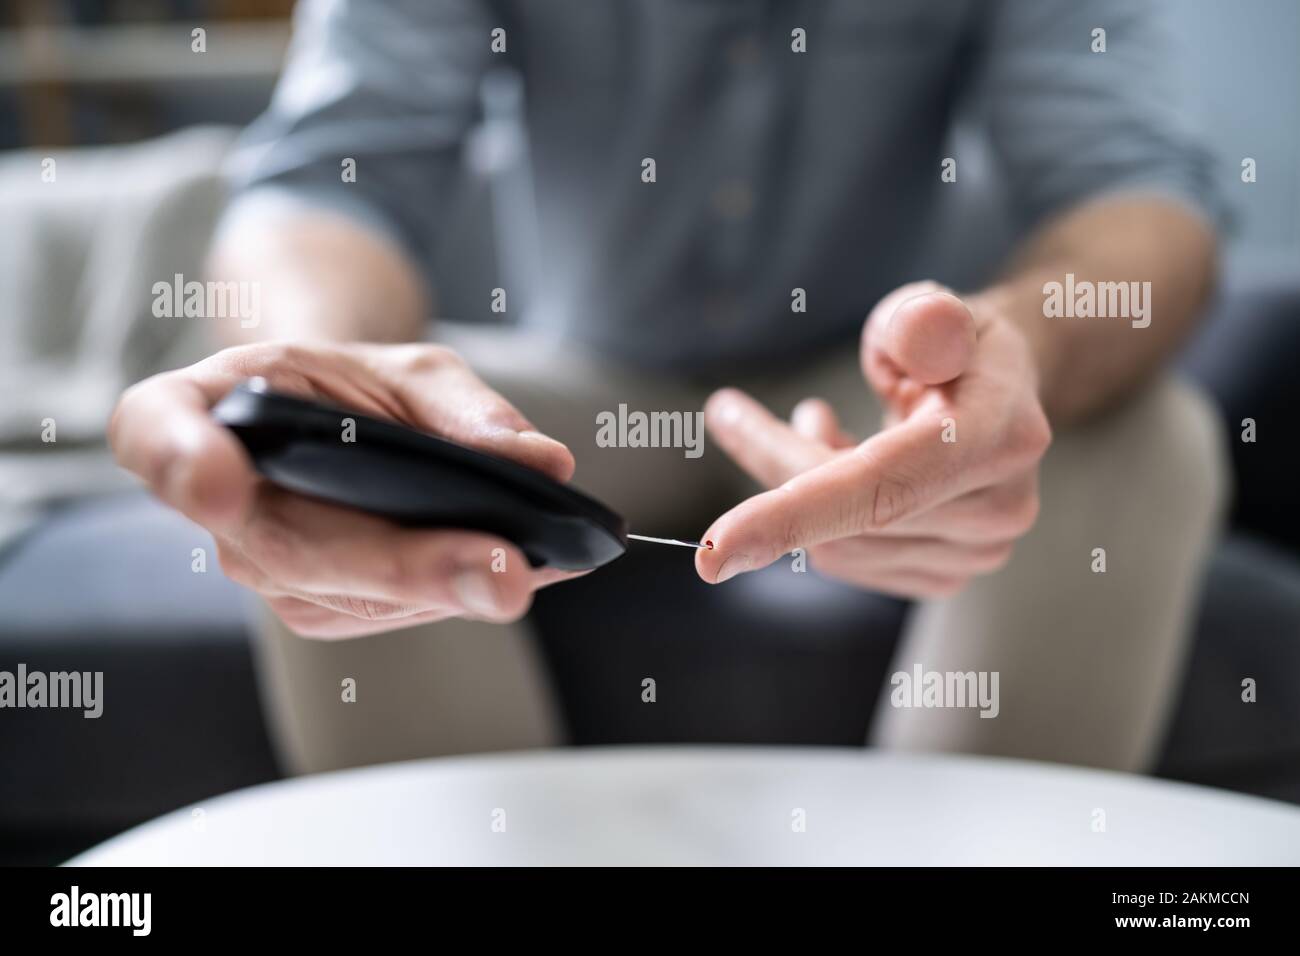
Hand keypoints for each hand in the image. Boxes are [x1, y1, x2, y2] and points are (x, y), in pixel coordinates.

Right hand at [109, 341, 581, 637]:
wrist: (342, 424)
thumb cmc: (358, 388)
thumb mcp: (412, 370)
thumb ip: (467, 411)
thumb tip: (541, 461)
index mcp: (200, 406)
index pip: (156, 432)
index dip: (182, 460)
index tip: (223, 487)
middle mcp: (217, 502)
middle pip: (293, 548)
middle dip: (405, 566)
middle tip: (501, 572)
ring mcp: (264, 566)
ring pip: (354, 595)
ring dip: (449, 590)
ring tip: (534, 568)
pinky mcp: (317, 607)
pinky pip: (389, 612)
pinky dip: (460, 593)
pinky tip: (521, 573)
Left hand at [696, 281, 1051, 597]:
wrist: (1002, 392)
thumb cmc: (954, 342)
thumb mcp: (937, 307)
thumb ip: (923, 317)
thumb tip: (919, 336)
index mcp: (998, 436)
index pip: (882, 489)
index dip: (792, 518)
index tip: (709, 553)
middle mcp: (997, 509)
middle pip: (842, 515)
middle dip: (774, 463)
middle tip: (731, 411)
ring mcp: (975, 553)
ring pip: (835, 545)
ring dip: (795, 488)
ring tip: (818, 423)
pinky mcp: (946, 575)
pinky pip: (847, 560)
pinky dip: (817, 517)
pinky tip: (835, 466)